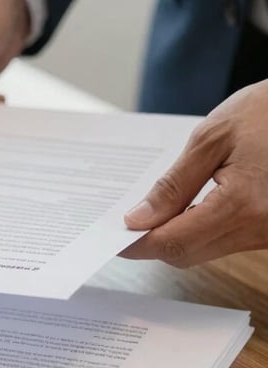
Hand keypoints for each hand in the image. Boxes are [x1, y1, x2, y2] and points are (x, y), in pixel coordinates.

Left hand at [123, 81, 267, 265]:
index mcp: (243, 204)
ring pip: (206, 251)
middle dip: (153, 243)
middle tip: (126, 225)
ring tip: (150, 214)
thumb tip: (140, 219)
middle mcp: (260, 228)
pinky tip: (182, 211)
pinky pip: (225, 241)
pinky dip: (199, 231)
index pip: (175, 241)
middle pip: (188, 253)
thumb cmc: (267, 113)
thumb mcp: (211, 138)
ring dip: (175, 238)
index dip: (139, 244)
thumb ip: (173, 184)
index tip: (113, 238)